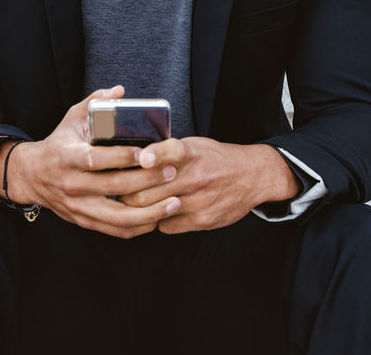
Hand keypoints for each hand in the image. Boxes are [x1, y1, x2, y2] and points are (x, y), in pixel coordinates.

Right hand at [0, 85, 181, 238]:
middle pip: (114, 186)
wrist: (33, 176)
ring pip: (118, 217)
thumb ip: (95, 102)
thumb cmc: (59, 143)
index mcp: (68, 157)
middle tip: (171, 172)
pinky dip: (139, 227)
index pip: (97, 159)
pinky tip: (158, 218)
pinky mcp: (85, 221)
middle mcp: (72, 184)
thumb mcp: (72, 118)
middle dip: (147, 180)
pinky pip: (115, 230)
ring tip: (173, 201)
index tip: (149, 152)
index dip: (124, 157)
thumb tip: (120, 91)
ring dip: (150, 212)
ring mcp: (79, 206)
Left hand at [117, 137, 300, 233]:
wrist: (253, 176)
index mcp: (192, 153)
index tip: (143, 158)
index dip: (154, 155)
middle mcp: (195, 178)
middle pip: (147, 190)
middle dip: (127, 190)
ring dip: (139, 207)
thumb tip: (133, 157)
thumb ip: (167, 151)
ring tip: (134, 202)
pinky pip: (166, 225)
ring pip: (153, 210)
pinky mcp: (202, 220)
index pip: (171, 152)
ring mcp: (198, 202)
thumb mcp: (195, 145)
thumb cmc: (216, 158)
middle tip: (118, 189)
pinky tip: (160, 211)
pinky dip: (158, 219)